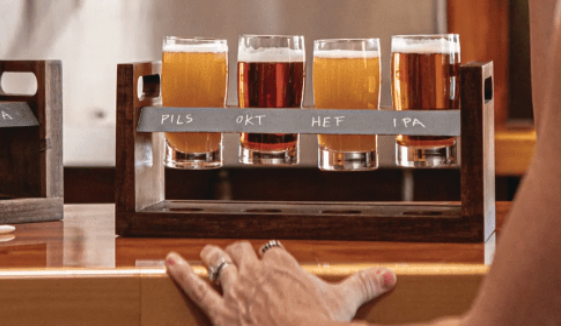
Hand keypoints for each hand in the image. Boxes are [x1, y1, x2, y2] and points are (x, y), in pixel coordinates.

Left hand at [166, 242, 394, 325]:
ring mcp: (236, 290)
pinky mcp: (219, 311)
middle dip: (240, 254)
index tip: (270, 259)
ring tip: (207, 252)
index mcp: (284, 266)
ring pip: (219, 263)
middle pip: (243, 252)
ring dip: (213, 257)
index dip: (270, 257)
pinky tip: (169, 262)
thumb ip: (365, 284)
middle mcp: (257, 272)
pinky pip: (195, 288)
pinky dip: (181, 274)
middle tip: (236, 255)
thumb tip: (391, 274)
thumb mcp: (344, 305)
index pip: (271, 250)